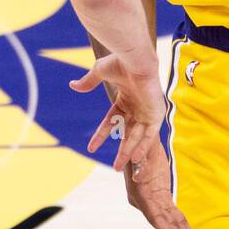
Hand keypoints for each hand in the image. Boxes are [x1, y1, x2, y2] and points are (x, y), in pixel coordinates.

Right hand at [69, 51, 163, 170]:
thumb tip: (72, 85)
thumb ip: (88, 81)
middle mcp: (137, 107)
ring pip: (137, 137)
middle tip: (115, 168)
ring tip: (118, 168)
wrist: (136, 59)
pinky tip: (135, 159)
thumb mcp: (99, 72)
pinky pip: (150, 134)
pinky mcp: (156, 114)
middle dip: (121, 151)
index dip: (101, 135)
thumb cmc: (120, 62)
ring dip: (129, 153)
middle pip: (127, 134)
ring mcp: (147, 111)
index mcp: (125, 98)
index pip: (111, 121)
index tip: (91, 148)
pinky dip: (143, 146)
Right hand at [125, 144, 198, 228]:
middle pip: (164, 226)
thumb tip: (139, 177)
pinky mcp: (161, 198)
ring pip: (171, 224)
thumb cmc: (140, 143)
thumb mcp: (140, 151)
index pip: (156, 218)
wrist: (141, 137)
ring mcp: (153, 202)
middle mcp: (146, 202)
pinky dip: (183, 228)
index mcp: (141, 195)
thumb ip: (139, 165)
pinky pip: (174, 216)